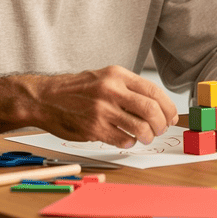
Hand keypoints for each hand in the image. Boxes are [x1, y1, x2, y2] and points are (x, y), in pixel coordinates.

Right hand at [0, 66, 178, 146]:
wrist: (45, 98)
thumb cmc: (77, 90)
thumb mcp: (104, 77)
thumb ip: (128, 88)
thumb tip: (158, 106)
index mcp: (117, 75)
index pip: (153, 91)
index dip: (168, 107)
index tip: (171, 117)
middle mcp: (111, 90)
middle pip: (151, 110)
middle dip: (161, 124)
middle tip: (160, 129)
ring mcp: (102, 110)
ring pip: (140, 127)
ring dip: (148, 136)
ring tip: (145, 137)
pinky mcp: (94, 128)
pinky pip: (123, 139)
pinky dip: (130, 142)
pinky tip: (127, 139)